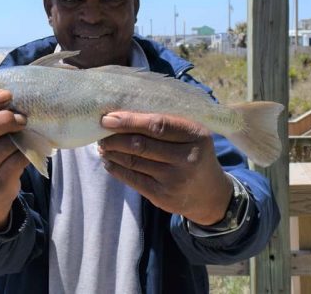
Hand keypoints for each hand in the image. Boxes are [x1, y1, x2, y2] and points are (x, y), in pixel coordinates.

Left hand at [99, 112, 232, 225]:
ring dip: (113, 152)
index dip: (129, 120)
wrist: (210, 194)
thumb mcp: (190, 133)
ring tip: (102, 145)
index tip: (108, 117)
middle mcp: (187, 157)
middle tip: (100, 131)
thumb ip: (166, 122)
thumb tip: (123, 113)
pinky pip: (133, 180)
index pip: (156, 125)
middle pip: (141, 144)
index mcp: (195, 134)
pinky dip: (117, 169)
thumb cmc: (193, 152)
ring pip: (134, 162)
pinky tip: (109, 161)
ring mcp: (175, 179)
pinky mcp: (164, 197)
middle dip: (115, 137)